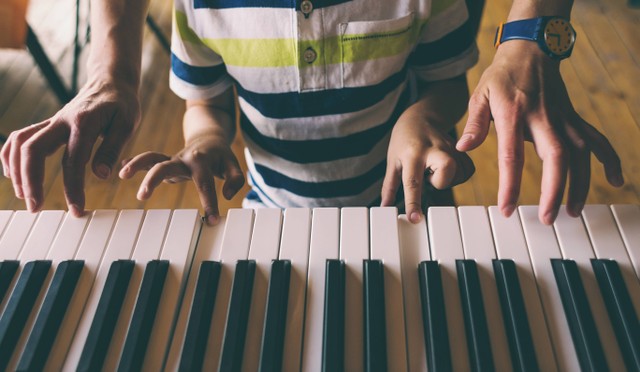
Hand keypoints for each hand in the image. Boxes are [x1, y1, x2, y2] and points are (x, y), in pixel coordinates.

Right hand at [0, 78, 139, 215]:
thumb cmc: (121, 104)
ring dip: (17, 170)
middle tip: (36, 208)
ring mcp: (51, 121)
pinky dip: (11, 155)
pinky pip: (21, 137)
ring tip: (24, 196)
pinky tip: (14, 174)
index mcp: (84, 123)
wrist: (111, 82)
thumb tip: (102, 175)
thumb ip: (113, 148)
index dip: (72, 188)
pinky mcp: (48, 124)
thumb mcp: (127, 124)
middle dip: (30, 181)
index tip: (77, 210)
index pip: (72, 160)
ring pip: (21, 142)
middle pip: (33, 150)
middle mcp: (61, 121)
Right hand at [119, 134, 244, 224]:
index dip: (209, 203)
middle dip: (153, 180)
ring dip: (136, 165)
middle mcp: (184, 159)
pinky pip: (149, 160)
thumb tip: (225, 195)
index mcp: (201, 161)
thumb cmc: (221, 156)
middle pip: (165, 166)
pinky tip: (121, 168)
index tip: (212, 220)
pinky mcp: (166, 162)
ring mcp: (172, 160)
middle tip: (142, 197)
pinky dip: (134, 162)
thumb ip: (235, 180)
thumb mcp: (234, 165)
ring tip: (122, 174)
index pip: (204, 184)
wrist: (209, 139)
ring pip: (152, 158)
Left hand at [382, 117, 474, 222]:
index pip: (413, 183)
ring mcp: (451, 148)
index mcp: (412, 154)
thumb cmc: (403, 140)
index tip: (415, 219)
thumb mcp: (392, 161)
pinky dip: (458, 174)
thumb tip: (385, 208)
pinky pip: (467, 171)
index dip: (413, 203)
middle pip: (445, 178)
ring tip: (434, 168)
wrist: (420, 117)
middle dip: (439, 182)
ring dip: (446, 179)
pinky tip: (446, 168)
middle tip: (428, 173)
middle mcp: (434, 150)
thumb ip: (389, 186)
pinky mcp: (463, 149)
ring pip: (458, 176)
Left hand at [457, 42, 622, 223]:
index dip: (510, 184)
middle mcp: (543, 118)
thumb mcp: (480, 94)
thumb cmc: (501, 76)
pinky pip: (596, 140)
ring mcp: (563, 118)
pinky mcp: (573, 119)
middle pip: (555, 157)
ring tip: (573, 212)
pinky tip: (614, 180)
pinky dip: (608, 159)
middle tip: (547, 218)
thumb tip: (463, 147)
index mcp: (514, 114)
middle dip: (554, 191)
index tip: (507, 208)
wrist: (531, 50)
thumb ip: (474, 123)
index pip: (511, 155)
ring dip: (580, 184)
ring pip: (579, 154)